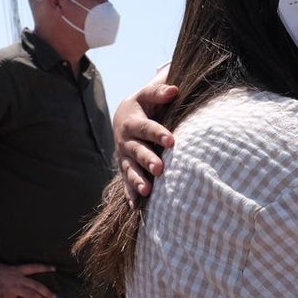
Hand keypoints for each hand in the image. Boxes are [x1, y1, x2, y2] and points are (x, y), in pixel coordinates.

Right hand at [115, 81, 178, 204]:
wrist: (123, 117)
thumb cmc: (143, 105)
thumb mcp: (147, 95)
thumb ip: (159, 92)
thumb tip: (175, 90)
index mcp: (132, 122)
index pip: (146, 128)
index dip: (158, 134)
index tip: (172, 141)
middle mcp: (126, 141)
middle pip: (137, 151)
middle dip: (148, 160)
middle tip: (160, 169)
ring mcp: (124, 157)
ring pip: (130, 170)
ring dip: (137, 180)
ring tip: (147, 191)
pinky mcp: (125, 168)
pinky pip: (126, 183)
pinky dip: (130, 194)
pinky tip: (136, 207)